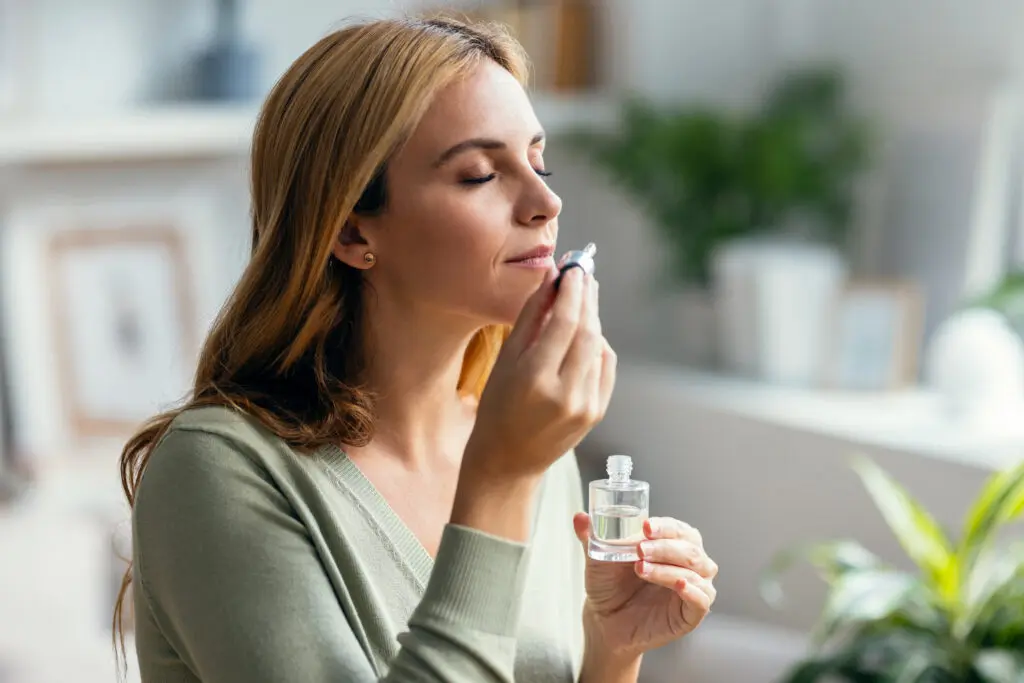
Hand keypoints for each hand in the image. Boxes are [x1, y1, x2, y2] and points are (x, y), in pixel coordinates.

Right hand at [464, 266, 615, 480]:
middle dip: (586, 298)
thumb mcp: (506, 361)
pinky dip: (598, 344)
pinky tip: (586, 331)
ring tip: (582, 297)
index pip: (563, 324)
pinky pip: (604, 366)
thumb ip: (531, 318)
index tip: (573, 268)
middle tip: (583, 273)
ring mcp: (585, 406)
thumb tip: (552, 279)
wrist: (508, 460)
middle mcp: (565, 394)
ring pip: (598, 347)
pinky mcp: (597, 412)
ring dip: (592, 318)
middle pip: (586, 332)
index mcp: (534, 380)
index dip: (572, 291)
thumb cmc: (497, 407)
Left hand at [574, 514, 716, 659]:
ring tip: (640, 568)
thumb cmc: (609, 584)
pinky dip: (692, 590)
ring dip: (668, 567)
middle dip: (664, 546)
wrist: (604, 620)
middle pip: (690, 548)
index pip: (679, 529)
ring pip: (696, 570)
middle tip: (639, 549)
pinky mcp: (692, 614)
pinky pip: (702, 599)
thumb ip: (591, 536)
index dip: (665, 526)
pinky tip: (677, 584)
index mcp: (673, 544)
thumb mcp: (599, 557)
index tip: (645, 526)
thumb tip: (580, 516)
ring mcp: (694, 588)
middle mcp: (690, 564)